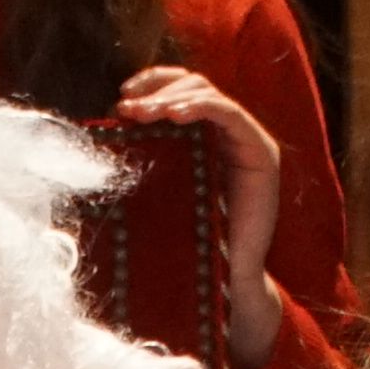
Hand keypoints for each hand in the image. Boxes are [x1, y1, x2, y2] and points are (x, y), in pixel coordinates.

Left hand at [115, 62, 286, 368]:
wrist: (217, 284)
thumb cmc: (181, 243)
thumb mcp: (154, 189)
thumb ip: (141, 156)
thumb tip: (107, 125)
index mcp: (202, 136)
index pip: (178, 90)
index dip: (151, 83)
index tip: (120, 98)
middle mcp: (226, 134)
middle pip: (193, 84)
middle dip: (157, 90)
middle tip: (126, 107)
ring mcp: (247, 141)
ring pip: (209, 94)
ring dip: (172, 97)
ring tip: (144, 112)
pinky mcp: (262, 154)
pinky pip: (231, 116)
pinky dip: (201, 108)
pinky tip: (174, 115)